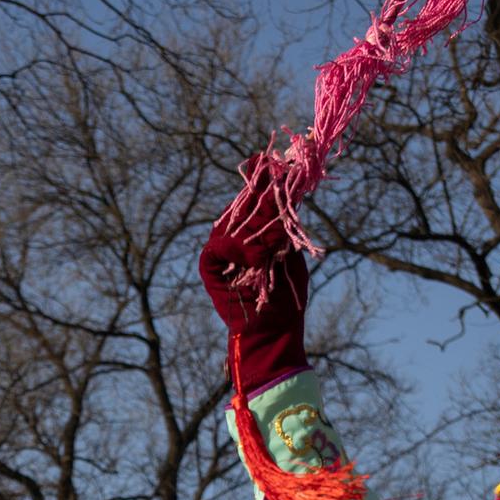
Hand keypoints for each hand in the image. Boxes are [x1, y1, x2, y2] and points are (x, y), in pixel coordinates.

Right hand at [198, 176, 309, 391]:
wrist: (274, 333)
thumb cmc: (286, 301)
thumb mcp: (289, 257)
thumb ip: (282, 231)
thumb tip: (283, 196)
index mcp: (253, 239)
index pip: (253, 206)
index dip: (261, 187)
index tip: (271, 166)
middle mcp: (234, 244)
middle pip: (239, 210)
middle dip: (256, 197)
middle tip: (269, 178)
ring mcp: (220, 257)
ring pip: (227, 226)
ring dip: (249, 226)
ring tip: (268, 234)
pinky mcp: (210, 271)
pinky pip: (216, 249)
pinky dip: (233, 249)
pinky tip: (254, 257)